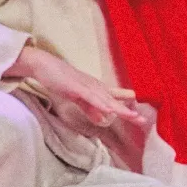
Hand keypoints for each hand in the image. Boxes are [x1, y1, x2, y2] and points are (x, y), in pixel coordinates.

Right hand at [7, 44, 142, 127]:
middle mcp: (94, 87)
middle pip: (113, 101)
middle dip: (128, 111)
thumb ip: (90, 108)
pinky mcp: (76, 87)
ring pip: (105, 100)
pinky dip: (100, 103)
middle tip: (143, 120)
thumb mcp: (77, 97)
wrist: (43, 65)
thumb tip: (103, 119)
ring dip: (119, 108)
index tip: (140, 116)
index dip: (126, 107)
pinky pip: (90, 97)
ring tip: (132, 117)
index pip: (114, 99)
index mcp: (95, 89)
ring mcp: (85, 86)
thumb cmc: (60, 79)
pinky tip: (109, 109)